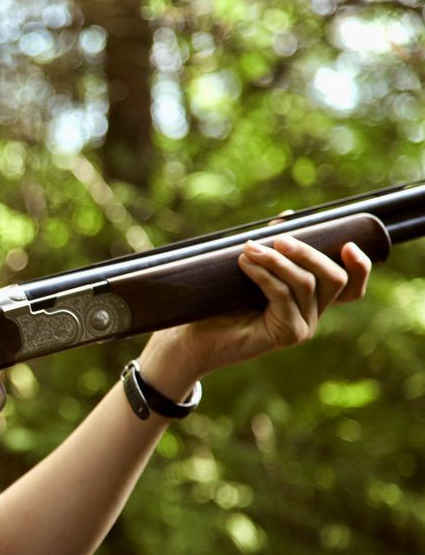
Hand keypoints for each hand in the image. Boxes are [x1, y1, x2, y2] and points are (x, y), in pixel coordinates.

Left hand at [142, 238, 371, 392]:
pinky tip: (245, 263)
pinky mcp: (285, 334)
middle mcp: (313, 315)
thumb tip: (288, 216)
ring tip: (249, 248)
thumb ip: (271, 249)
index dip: (359, 266)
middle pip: (334, 279)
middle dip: (309, 253)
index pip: (351, 287)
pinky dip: (265, 275)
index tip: (348, 243)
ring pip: (306, 284)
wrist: (193, 338)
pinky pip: (282, 296)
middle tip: (277, 238)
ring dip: (277, 261)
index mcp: (311, 300)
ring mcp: (302, 327)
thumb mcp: (250, 270)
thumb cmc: (219, 304)